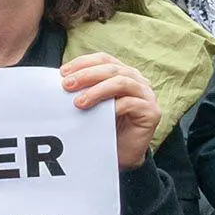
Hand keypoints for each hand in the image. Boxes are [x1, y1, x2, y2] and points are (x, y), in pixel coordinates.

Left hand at [59, 52, 159, 169]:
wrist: (122, 155)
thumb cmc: (106, 127)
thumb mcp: (94, 104)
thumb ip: (85, 89)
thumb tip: (63, 79)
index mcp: (124, 73)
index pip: (104, 59)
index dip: (83, 62)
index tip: (63, 72)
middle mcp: (137, 80)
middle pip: (111, 69)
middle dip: (86, 75)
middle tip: (67, 85)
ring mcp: (147, 95)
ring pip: (121, 82)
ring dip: (97, 90)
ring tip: (79, 102)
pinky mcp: (151, 112)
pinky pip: (130, 104)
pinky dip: (113, 107)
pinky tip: (99, 115)